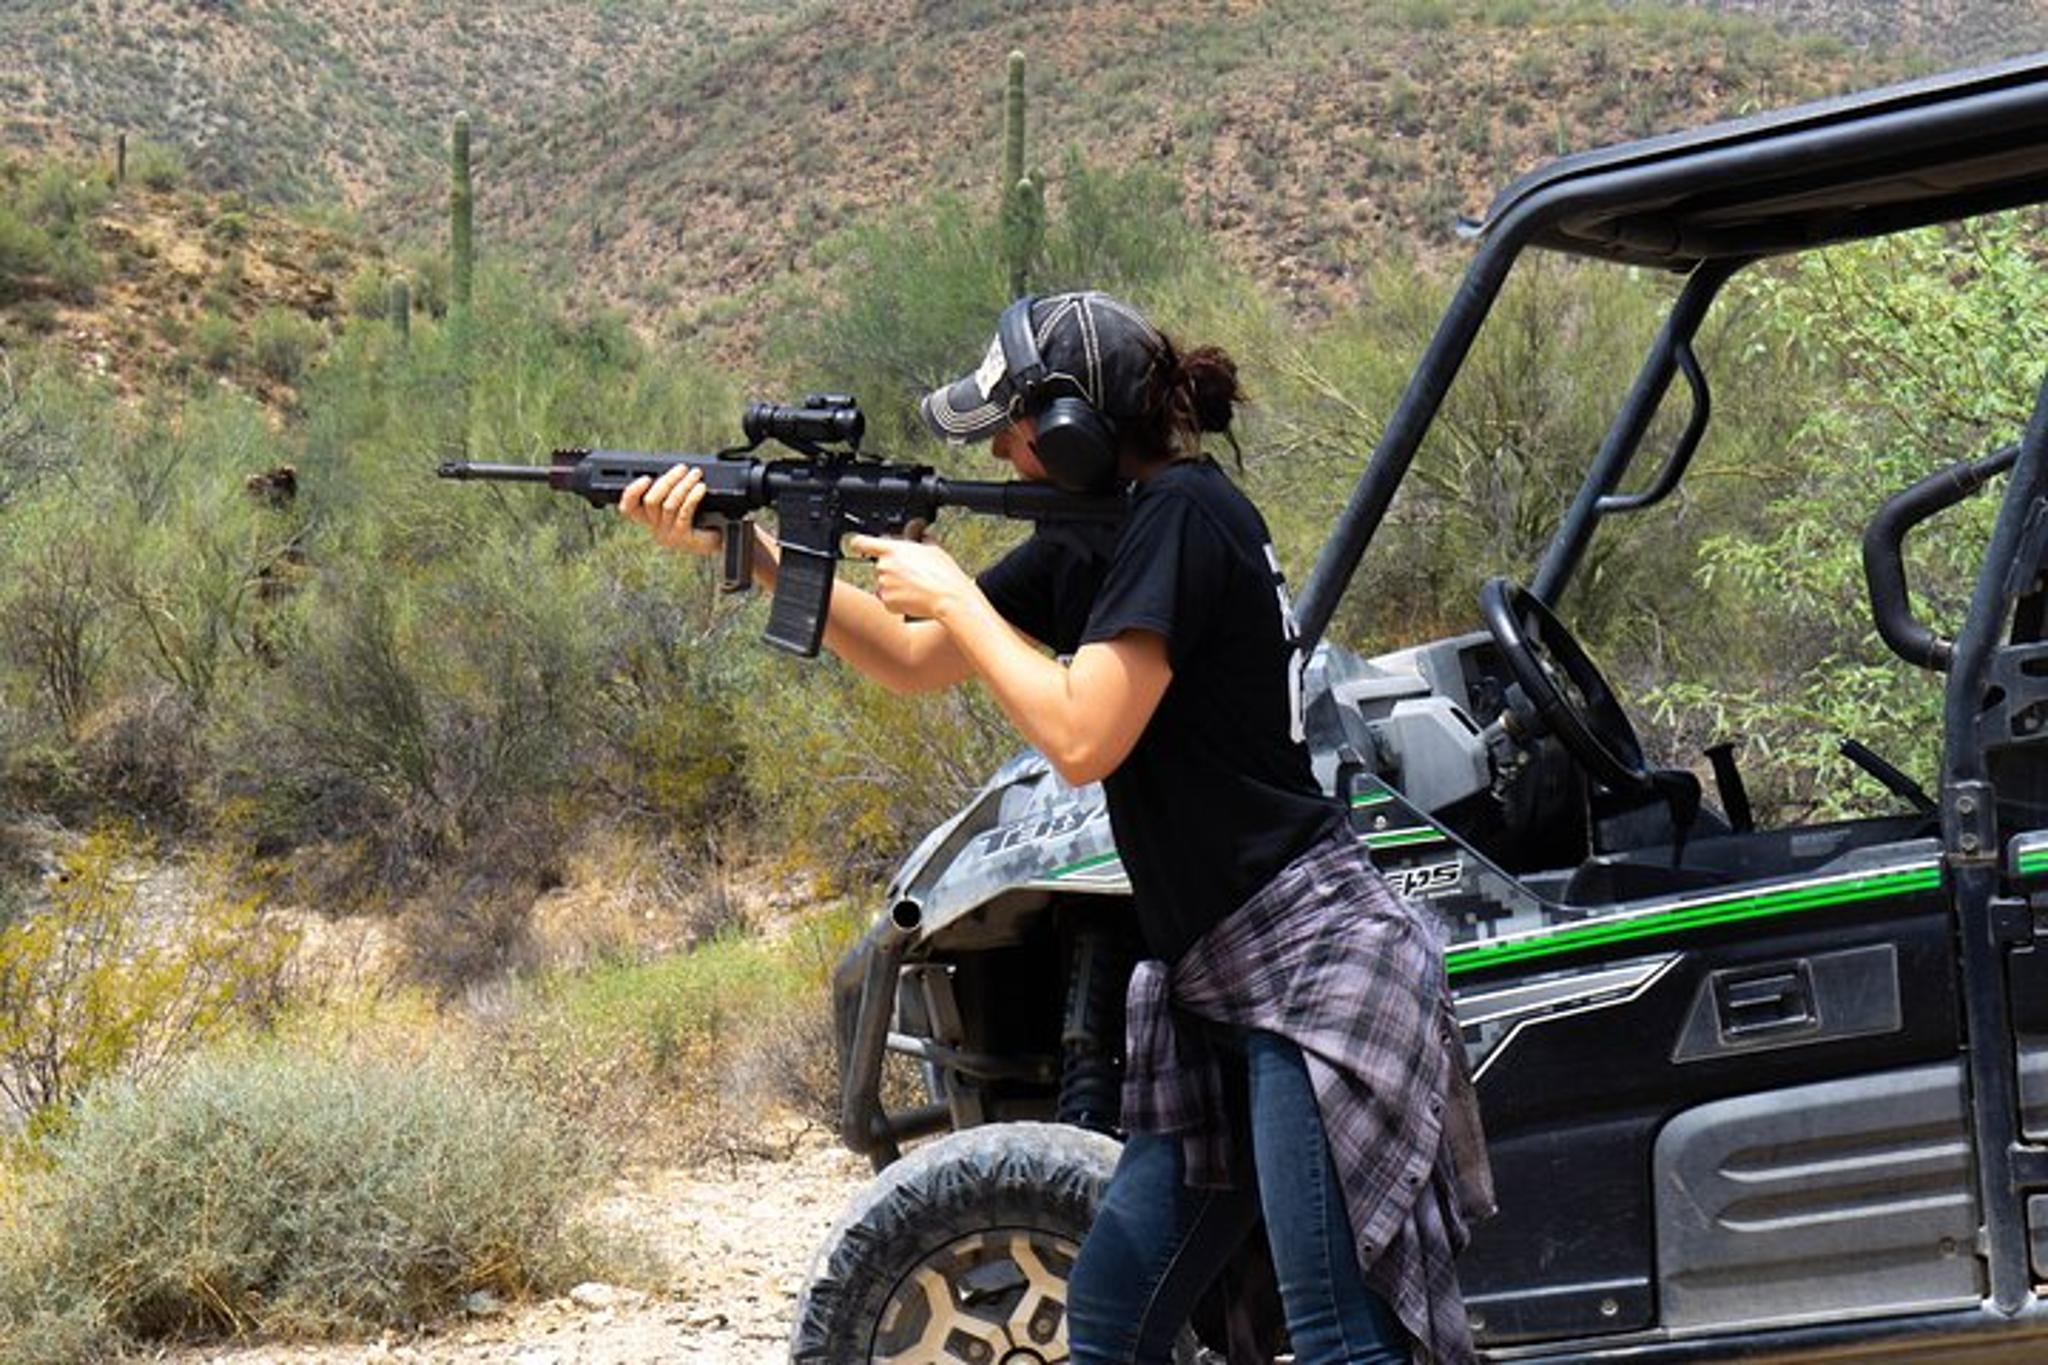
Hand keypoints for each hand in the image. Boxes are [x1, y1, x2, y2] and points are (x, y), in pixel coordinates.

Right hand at [619, 464, 722, 557]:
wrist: (715, 540)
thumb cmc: (698, 518)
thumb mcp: (679, 503)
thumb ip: (670, 490)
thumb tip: (674, 469)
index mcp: (649, 518)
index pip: (628, 507)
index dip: (632, 492)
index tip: (646, 478)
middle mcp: (654, 528)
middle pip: (651, 500)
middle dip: (668, 480)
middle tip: (683, 468)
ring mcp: (667, 534)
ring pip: (669, 505)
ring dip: (683, 485)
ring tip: (696, 474)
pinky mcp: (682, 537)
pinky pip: (685, 513)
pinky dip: (692, 497)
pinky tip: (700, 488)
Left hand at [846, 534, 975, 621]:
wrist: (948, 598)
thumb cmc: (943, 574)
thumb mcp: (933, 548)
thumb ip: (919, 539)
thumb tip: (920, 533)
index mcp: (892, 550)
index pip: (862, 543)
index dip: (859, 544)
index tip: (858, 545)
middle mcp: (884, 567)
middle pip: (880, 566)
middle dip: (892, 569)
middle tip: (912, 573)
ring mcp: (884, 586)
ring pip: (884, 583)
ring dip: (895, 585)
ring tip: (916, 586)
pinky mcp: (888, 603)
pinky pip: (889, 599)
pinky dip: (898, 599)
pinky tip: (914, 597)